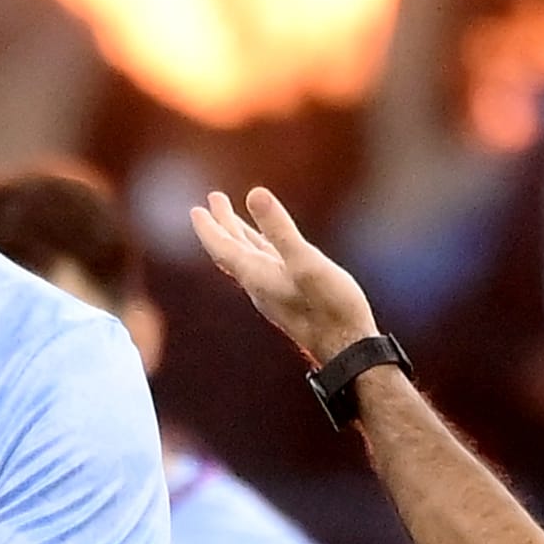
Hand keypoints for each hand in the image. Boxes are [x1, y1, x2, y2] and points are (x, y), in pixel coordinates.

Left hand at [189, 187, 378, 364]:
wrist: (346, 349)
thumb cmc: (330, 307)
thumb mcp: (305, 262)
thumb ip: (280, 229)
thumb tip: (255, 194)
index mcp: (256, 275)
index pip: (223, 248)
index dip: (209, 227)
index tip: (196, 209)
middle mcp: (259, 284)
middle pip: (232, 249)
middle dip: (222, 224)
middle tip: (212, 200)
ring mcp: (273, 291)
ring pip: (249, 257)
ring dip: (239, 234)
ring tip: (232, 216)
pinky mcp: (289, 296)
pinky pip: (266, 265)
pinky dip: (260, 248)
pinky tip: (268, 248)